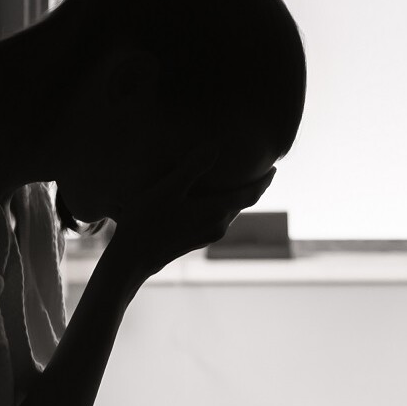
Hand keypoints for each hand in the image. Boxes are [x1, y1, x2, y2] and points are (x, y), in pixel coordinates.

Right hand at [104, 149, 275, 275]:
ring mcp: (207, 236)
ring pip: (229, 213)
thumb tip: (215, 147)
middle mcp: (217, 226)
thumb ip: (192, 167)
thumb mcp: (167, 189)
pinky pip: (217, 219)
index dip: (264, 182)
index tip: (275, 169)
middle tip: (258, 172)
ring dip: (236, 198)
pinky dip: (221, 206)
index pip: (250, 195)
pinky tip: (211, 201)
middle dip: (251, 189)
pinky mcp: (194, 241)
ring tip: (236, 183)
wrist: (132, 259)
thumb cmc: (147, 221)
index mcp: (216, 212)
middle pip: (242, 205)